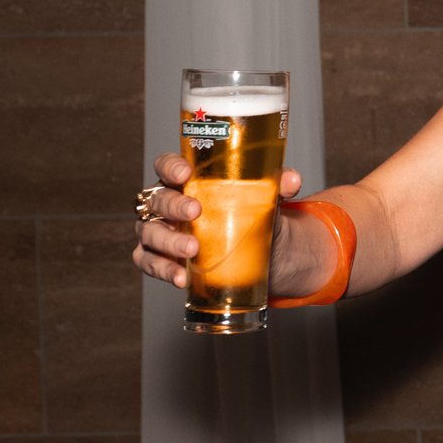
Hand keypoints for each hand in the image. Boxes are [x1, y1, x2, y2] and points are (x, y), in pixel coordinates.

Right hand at [132, 150, 302, 288]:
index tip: (184, 173)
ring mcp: (158, 231)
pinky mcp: (157, 257)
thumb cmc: (248, 213)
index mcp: (185, 180)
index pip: (166, 166)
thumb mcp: (263, 198)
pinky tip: (181, 277)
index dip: (170, 166)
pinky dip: (163, 269)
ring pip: (149, 232)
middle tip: (195, 212)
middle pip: (157, 199)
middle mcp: (166, 203)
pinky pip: (149, 262)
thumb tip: (292, 180)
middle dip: (173, 205)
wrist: (254, 251)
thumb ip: (275, 186)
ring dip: (169, 240)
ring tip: (193, 250)